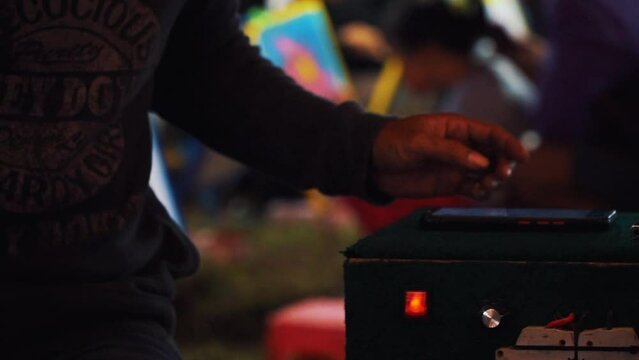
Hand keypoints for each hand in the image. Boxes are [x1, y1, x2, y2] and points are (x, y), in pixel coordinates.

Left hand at [371, 114, 528, 199]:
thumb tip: (481, 162)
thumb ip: (450, 151)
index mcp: (456, 127)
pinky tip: (480, 193)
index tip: (522, 155)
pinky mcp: (450, 183)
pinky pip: (474, 188)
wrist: (371, 162)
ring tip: (487, 186)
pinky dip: (482, 192)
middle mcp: (462, 146)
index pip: (490, 133)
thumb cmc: (393, 142)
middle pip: (494, 154)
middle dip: (503, 165)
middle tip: (501, 176)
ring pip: (487, 173)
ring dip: (494, 180)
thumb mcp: (419, 142)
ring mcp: (458, 165)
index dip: (508, 143)